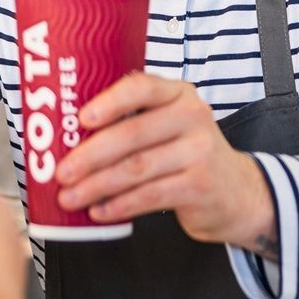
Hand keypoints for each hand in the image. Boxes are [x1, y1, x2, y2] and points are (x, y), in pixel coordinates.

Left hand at [54, 74, 276, 256]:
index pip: (142, 87)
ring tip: (70, 196)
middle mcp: (192, 116)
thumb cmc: (187, 153)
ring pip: (136, 168)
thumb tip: (70, 137)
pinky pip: (150, 195)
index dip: (109, 102)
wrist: (236, 191)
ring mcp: (199, 151)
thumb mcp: (171, 124)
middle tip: (61, 172)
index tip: (81, 118)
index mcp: (178, 93)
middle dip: (90, 155)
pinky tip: (99, 210)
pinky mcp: (199, 185)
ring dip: (97, 184)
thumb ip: (134, 120)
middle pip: (132, 133)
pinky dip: (120, 205)